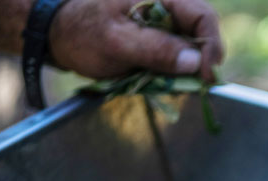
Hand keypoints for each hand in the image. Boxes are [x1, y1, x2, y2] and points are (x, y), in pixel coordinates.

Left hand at [49, 0, 223, 80]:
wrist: (57, 34)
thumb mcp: (117, 43)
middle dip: (202, 61)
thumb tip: (194, 61)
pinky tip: (163, 79)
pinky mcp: (159, 38)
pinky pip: (179, 56)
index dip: (211, 47)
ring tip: (174, 84)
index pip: (203, 17)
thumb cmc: (81, 33)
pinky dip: (176, 72)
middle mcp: (167, 5)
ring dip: (188, 70)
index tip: (206, 76)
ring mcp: (164, 23)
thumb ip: (156, 50)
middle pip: (203, 33)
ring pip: (193, 47)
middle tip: (197, 85)